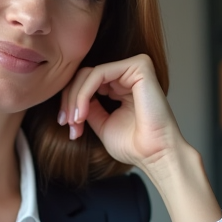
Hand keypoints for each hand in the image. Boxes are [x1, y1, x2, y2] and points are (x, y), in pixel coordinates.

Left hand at [57, 53, 182, 173]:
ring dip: (75, 98)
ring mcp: (134, 68)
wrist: (154, 155)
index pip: (87, 82)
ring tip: (75, 121)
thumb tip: (69, 99)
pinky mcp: (139, 66)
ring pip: (89, 73)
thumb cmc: (134, 145)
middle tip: (67, 123)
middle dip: (69, 100)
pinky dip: (84, 93)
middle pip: (85, 75)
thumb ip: (88, 107)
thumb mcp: (101, 124)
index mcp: (121, 86)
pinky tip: (82, 113)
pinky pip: (98, 73)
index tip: (66, 125)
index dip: (70, 101)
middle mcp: (128, 74)